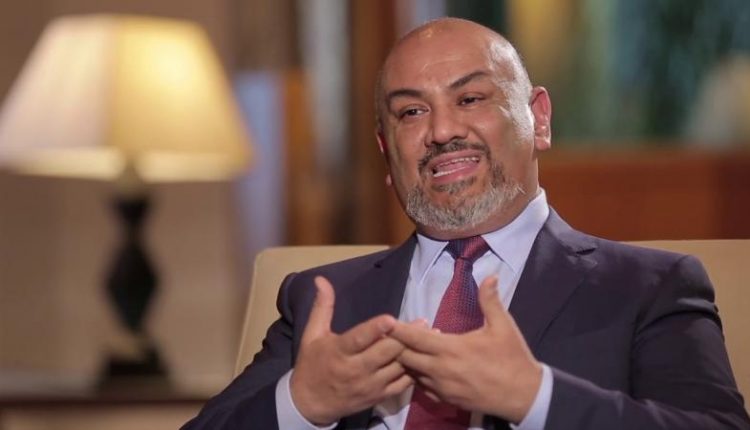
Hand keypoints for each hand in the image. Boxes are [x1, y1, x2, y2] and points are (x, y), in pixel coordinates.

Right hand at [290, 276, 413, 424]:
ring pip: (397, 367)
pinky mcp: (379, 397)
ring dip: (414, 351)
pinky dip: (415, 371)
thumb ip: (322, 307)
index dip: (375, 329)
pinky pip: (402, 384)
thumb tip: (321, 279)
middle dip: (404, 336)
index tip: (391, 319)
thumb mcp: (312, 334)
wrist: (311, 403)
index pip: (359, 340)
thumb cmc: (312, 363)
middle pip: (385, 352)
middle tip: (422, 322)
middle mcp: (356, 370)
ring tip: (431, 336)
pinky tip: (424, 357)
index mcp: (339, 352)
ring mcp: (369, 385)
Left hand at [390, 276, 542, 423]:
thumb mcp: (503, 326)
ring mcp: (441, 387)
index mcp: (451, 349)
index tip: (385, 321)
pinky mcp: (445, 400)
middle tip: (396, 333)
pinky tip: (424, 365)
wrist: (523, 396)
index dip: (397, 329)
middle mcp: (440, 370)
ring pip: (411, 373)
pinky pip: (421, 387)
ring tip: (411, 347)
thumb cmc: (512, 358)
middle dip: (397, 344)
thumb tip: (491, 276)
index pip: (414, 338)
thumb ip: (490, 300)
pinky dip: (418, 375)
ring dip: (407, 359)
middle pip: (404, 357)